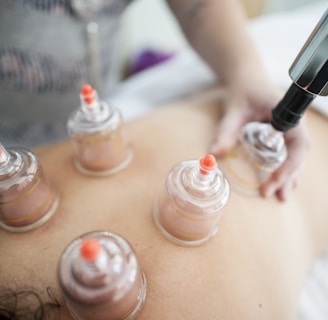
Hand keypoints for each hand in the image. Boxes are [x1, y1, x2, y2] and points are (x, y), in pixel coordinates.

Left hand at [210, 73, 309, 200]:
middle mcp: (294, 123)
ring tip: (281, 196)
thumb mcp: (233, 110)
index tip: (273, 181)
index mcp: (287, 114)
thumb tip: (213, 156)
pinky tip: (283, 182)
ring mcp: (291, 128)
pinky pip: (289, 153)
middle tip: (274, 195)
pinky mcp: (283, 133)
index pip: (298, 144)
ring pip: (296, 156)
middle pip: (298, 154)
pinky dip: (286, 168)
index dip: (289, 165)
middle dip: (287, 176)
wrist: (247, 79)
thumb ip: (225, 131)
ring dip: (289, 176)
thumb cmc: (243, 91)